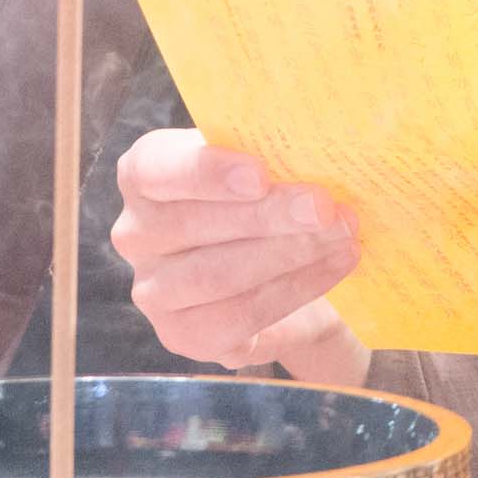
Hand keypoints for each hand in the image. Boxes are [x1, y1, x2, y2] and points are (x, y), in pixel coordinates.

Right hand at [111, 130, 369, 383]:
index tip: (260, 175)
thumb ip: (272, 151)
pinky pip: (239, 315)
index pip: (153, 169)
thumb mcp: (266, 161)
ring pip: (217, 275)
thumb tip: (313, 143)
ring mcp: (154, 291)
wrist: (288, 266)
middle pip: (192, 225)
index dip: (205, 172)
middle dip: (267, 216)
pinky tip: (335, 265)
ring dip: (288, 253)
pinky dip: (296, 288)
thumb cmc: (269, 195)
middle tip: (323, 206)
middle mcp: (136, 234)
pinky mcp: (184, 334)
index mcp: (145, 175)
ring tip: (341, 234)